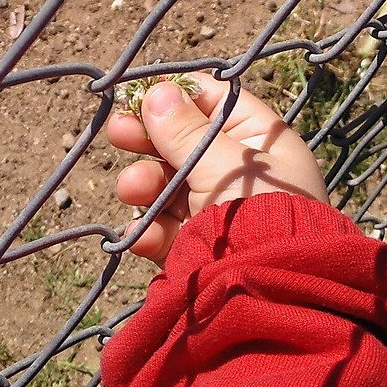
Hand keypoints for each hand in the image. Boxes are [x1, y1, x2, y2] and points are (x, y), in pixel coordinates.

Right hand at [107, 74, 328, 265]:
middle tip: (117, 133)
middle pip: (187, 146)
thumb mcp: (221, 162)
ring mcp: (222, 215)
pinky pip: (170, 231)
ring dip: (146, 185)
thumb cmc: (256, 212)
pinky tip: (142, 233)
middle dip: (150, 142)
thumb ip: (184, 130)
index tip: (139, 96)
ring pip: (172, 188)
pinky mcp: (202, 251)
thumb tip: (156, 93)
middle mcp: (244, 178)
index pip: (216, 106)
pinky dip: (152, 230)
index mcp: (263, 146)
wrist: (268, 293)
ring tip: (130, 190)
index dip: (177, 97)